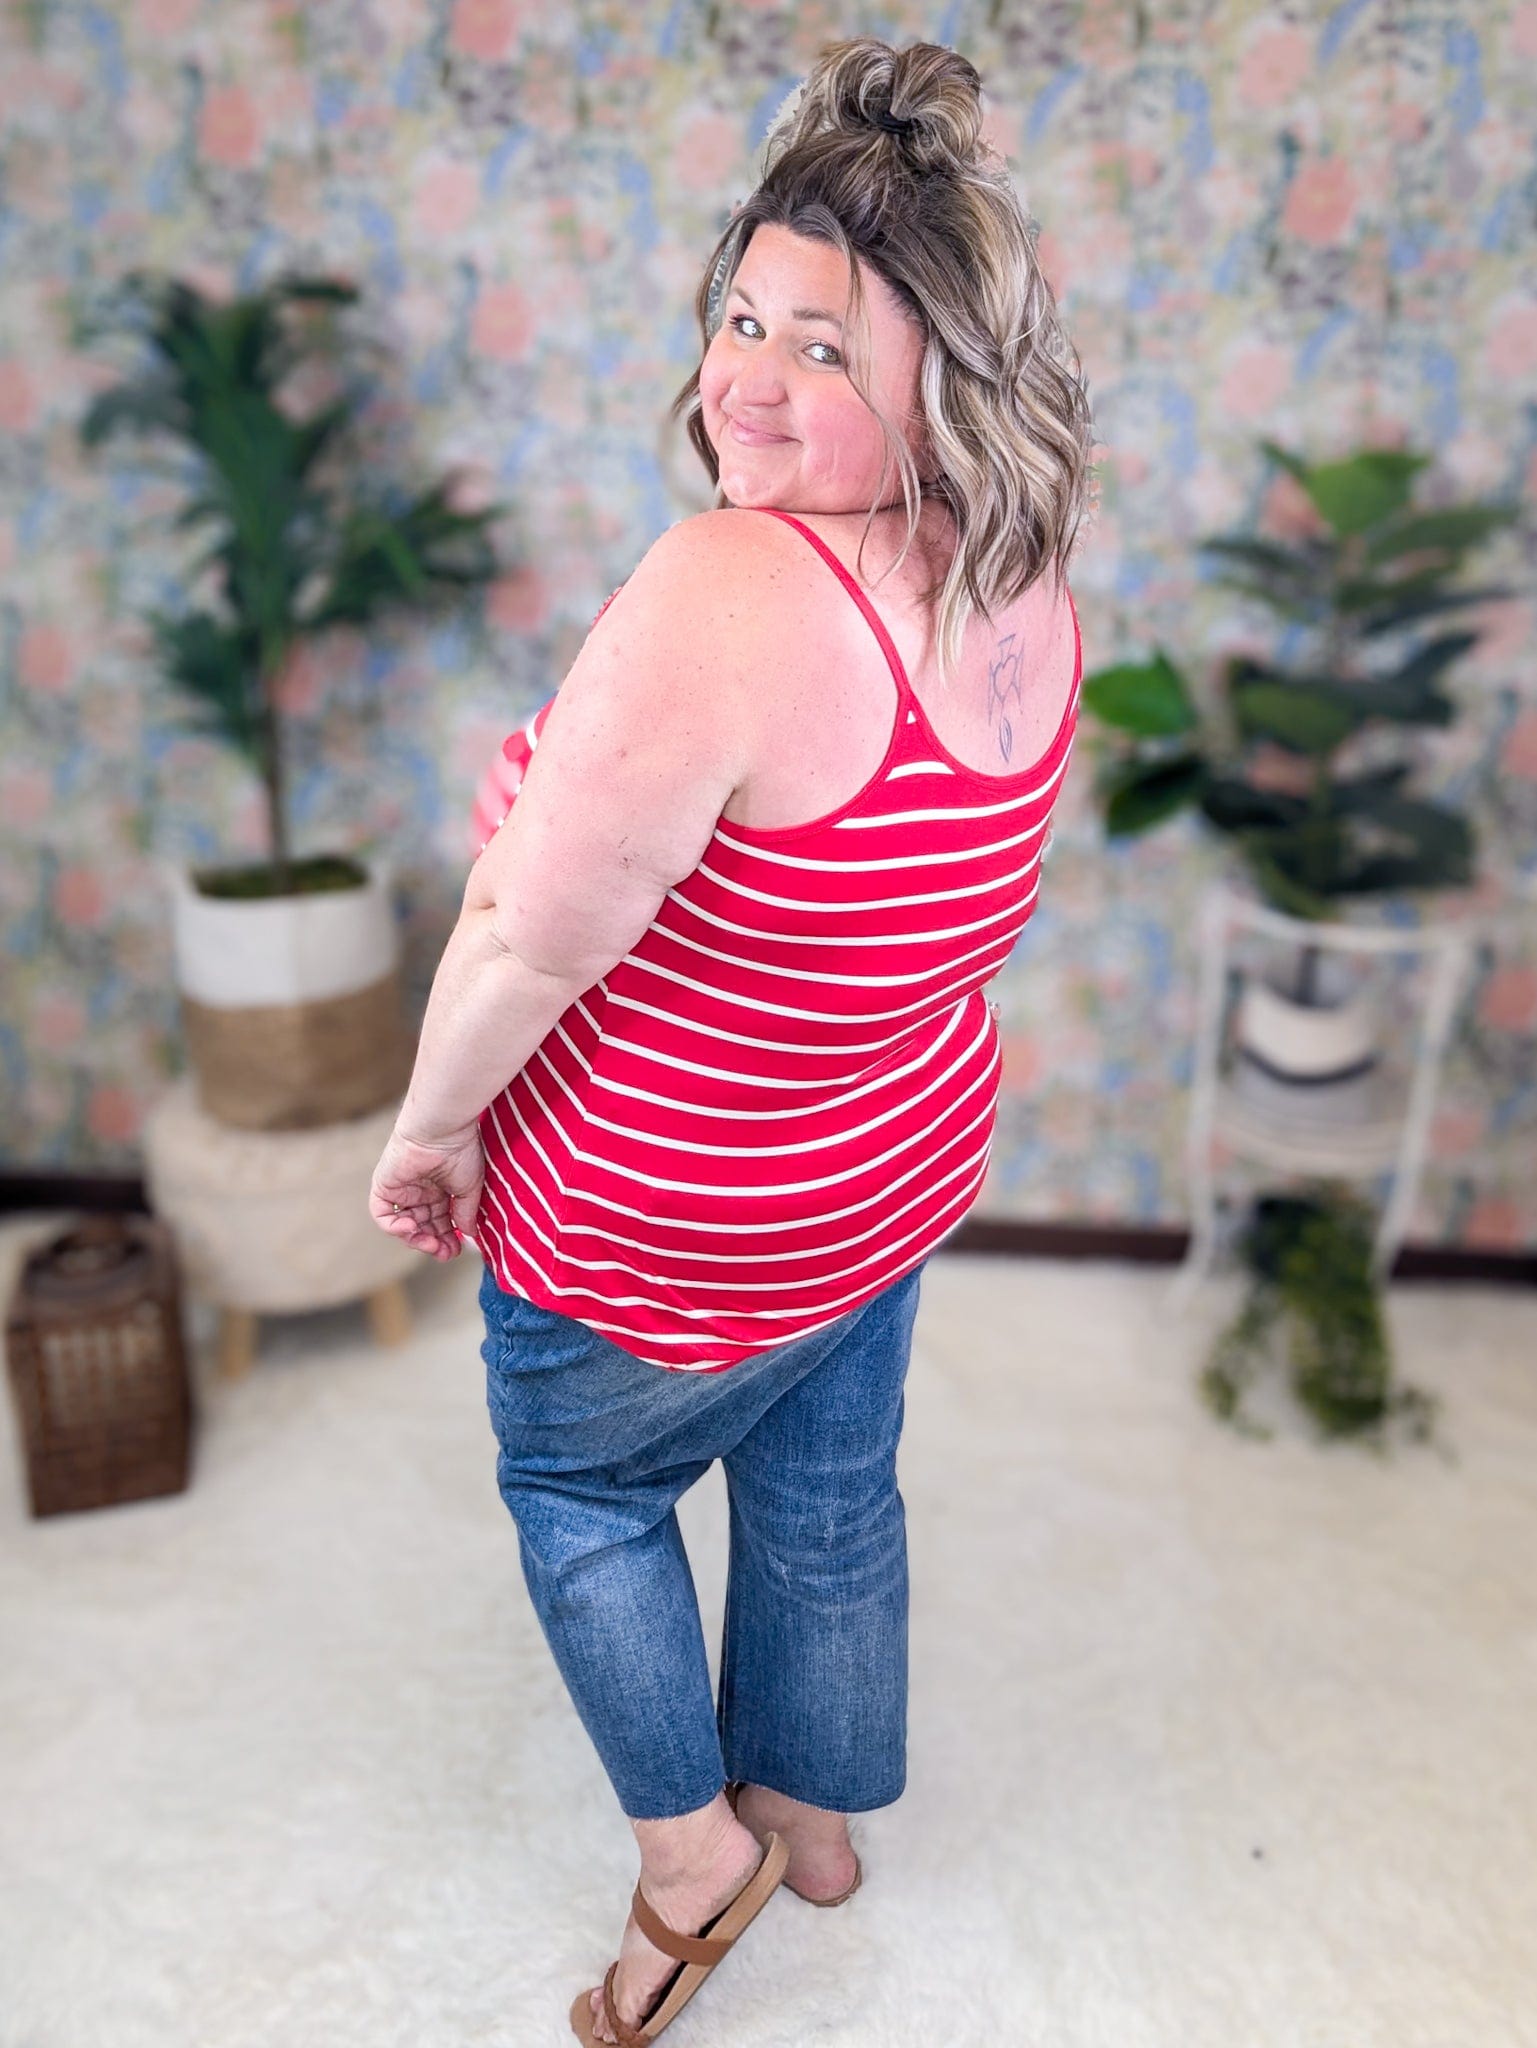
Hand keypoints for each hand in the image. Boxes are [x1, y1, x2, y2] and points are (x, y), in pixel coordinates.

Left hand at [369, 1120, 484, 1261]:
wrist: (442, 1130)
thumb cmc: (460, 1151)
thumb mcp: (469, 1188)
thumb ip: (466, 1213)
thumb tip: (468, 1235)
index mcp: (440, 1189)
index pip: (440, 1222)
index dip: (448, 1239)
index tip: (457, 1251)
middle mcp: (420, 1191)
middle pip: (422, 1227)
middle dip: (433, 1243)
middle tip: (445, 1252)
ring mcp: (402, 1189)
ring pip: (404, 1225)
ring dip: (416, 1239)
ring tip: (430, 1243)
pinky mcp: (385, 1186)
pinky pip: (382, 1215)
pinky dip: (394, 1227)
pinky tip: (411, 1228)